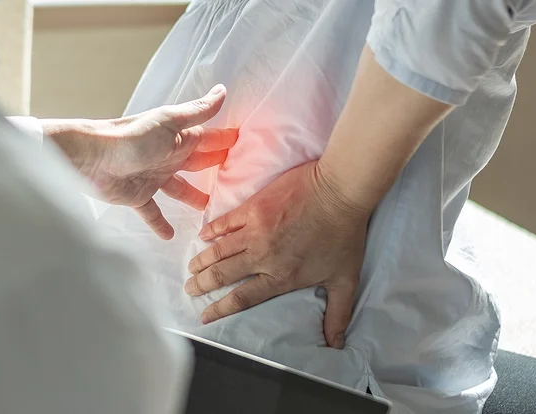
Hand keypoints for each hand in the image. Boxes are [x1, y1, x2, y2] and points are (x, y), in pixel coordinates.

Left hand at [92, 86, 238, 238]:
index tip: (250, 148)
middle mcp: (169, 157)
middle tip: (240, 179)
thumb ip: (197, 111)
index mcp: (179, 138)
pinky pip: (153, 212)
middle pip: (198, 164)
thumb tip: (222, 90)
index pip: (210, 140)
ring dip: (194, 198)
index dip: (227, 143)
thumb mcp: (169, 122)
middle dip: (216, 169)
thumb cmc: (131, 137)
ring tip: (211, 210)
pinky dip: (161, 223)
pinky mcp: (138, 196)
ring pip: (180, 189)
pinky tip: (171, 236)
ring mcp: (154, 177)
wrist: (90, 158)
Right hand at [183, 161, 369, 348]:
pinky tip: (202, 235)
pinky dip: (211, 230)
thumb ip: (337, 313)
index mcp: (280, 276)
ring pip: (218, 250)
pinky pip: (225, 222)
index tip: (205, 316)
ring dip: (201, 261)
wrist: (339, 192)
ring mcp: (254, 230)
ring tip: (191, 268)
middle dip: (202, 284)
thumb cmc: (344, 235)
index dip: (220, 309)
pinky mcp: (253, 208)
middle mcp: (262, 256)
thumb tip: (335, 343)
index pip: (242, 298)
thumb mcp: (344, 279)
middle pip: (222, 274)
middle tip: (190, 288)